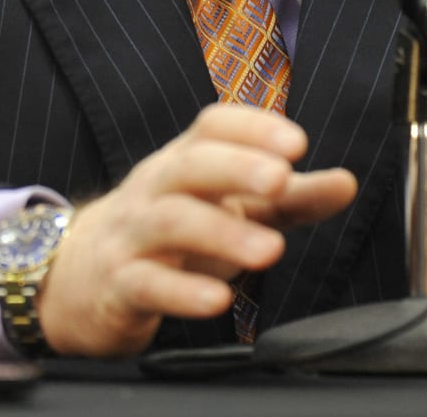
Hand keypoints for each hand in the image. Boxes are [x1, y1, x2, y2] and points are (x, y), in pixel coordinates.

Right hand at [35, 104, 357, 357]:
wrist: (80, 277)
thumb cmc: (172, 234)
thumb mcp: (231, 208)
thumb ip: (290, 197)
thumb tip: (347, 182)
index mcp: (185, 161)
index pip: (212, 126)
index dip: (253, 128)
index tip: (296, 141)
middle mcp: (156, 188)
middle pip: (190, 165)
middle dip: (237, 167)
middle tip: (283, 179)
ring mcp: (133, 235)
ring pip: (170, 222)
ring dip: (222, 233)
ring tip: (270, 251)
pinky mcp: (119, 285)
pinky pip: (147, 283)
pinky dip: (183, 292)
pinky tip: (219, 301)